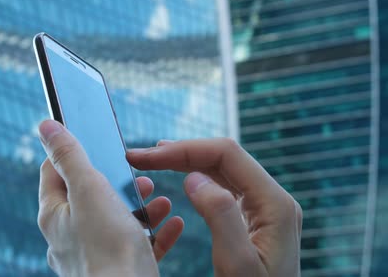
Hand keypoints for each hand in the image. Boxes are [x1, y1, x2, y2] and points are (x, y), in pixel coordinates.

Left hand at [37, 120, 183, 275]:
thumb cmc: (106, 248)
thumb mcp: (88, 189)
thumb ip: (70, 155)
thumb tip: (46, 126)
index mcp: (55, 216)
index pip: (54, 172)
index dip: (74, 153)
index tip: (97, 142)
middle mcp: (68, 237)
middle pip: (91, 197)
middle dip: (118, 183)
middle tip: (139, 178)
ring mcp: (92, 256)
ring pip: (116, 221)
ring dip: (141, 206)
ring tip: (160, 200)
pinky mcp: (117, 271)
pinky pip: (136, 246)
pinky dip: (155, 232)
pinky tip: (172, 224)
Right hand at [127, 139, 301, 276]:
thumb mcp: (237, 264)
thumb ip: (220, 216)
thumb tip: (193, 177)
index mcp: (274, 204)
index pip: (226, 154)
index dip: (184, 150)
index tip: (148, 157)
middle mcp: (272, 200)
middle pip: (223, 158)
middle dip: (180, 152)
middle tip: (140, 156)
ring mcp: (264, 210)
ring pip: (222, 171)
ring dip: (186, 162)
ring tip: (154, 160)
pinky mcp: (254, 221)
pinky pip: (224, 188)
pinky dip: (197, 178)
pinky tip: (179, 177)